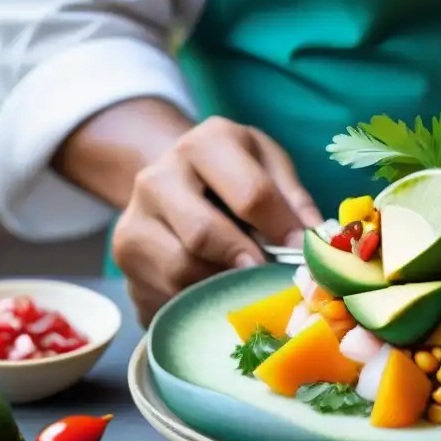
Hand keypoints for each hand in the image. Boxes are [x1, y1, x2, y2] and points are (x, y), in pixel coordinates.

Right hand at [112, 117, 321, 325]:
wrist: (174, 180)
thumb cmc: (235, 176)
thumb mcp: (270, 169)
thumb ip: (294, 201)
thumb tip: (316, 240)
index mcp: (207, 142)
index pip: (251, 194)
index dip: (282, 230)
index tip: (302, 254)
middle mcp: (159, 173)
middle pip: (204, 234)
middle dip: (246, 263)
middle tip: (270, 279)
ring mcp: (134, 215)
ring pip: (182, 268)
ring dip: (222, 285)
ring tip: (245, 284)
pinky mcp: (124, 252)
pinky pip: (166, 290)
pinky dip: (198, 298)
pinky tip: (216, 291)